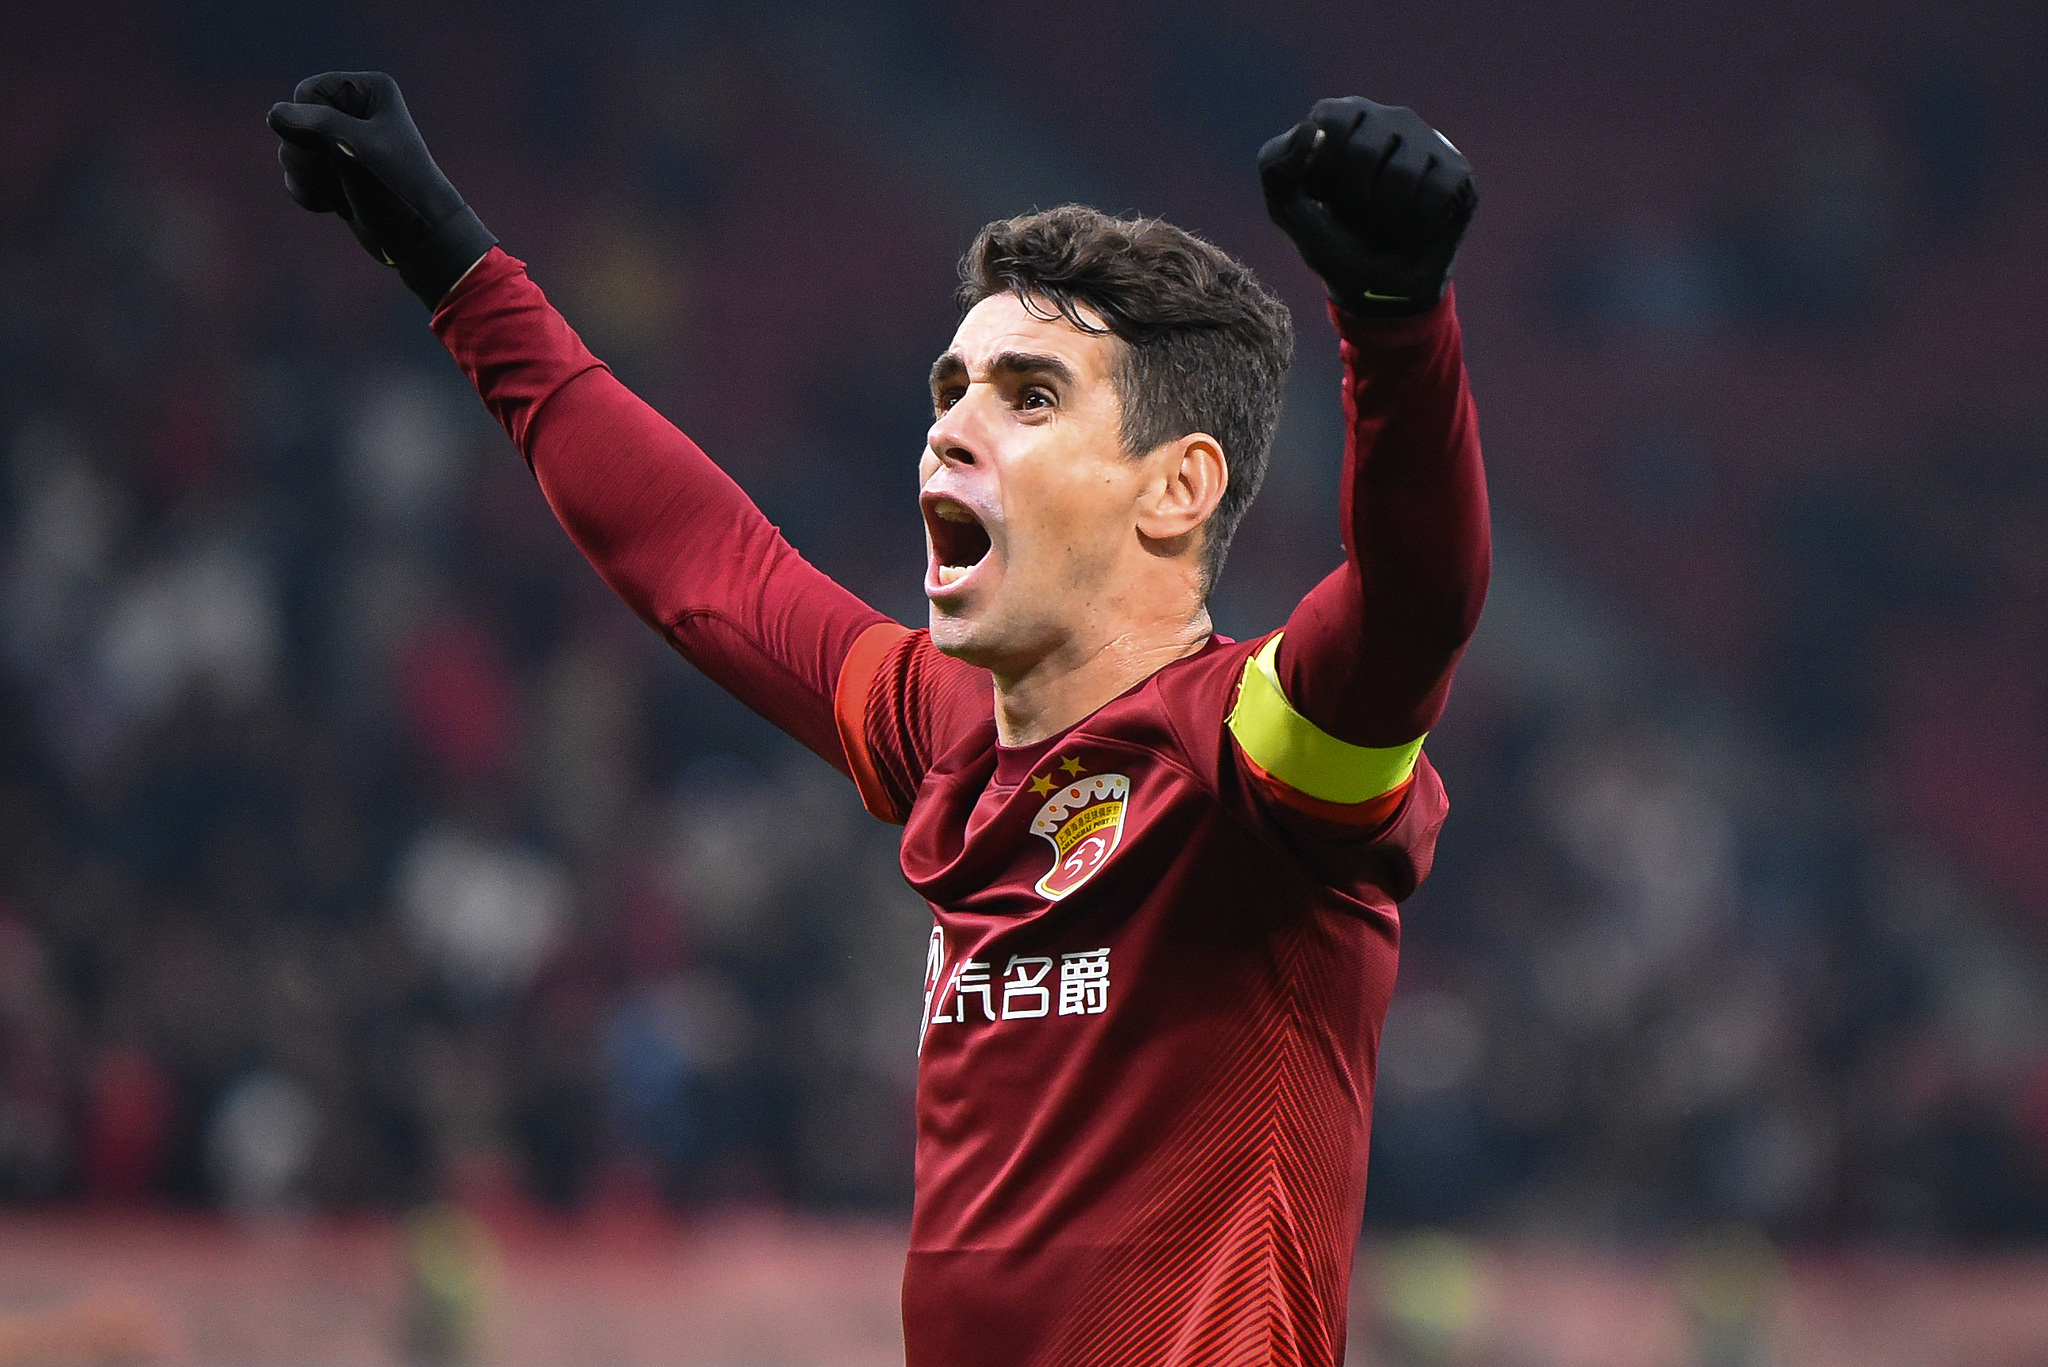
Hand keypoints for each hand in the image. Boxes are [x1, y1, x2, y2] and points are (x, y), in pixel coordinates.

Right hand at [268, 72, 496, 307]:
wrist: (419, 240)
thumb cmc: (397, 188)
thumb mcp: (356, 149)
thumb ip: (314, 125)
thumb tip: (273, 114)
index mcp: (369, 91)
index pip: (306, 93)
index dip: (312, 125)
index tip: (339, 150)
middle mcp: (355, 111)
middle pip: (293, 121)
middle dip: (308, 154)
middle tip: (338, 174)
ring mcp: (342, 142)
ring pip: (291, 149)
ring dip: (308, 176)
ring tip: (341, 190)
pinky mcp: (335, 171)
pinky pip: (296, 174)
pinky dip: (309, 192)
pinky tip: (334, 204)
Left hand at [1259, 97, 1476, 316]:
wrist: (1377, 287)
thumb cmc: (1331, 239)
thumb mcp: (1287, 209)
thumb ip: (1277, 167)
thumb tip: (1313, 130)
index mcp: (1343, 117)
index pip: (1329, 121)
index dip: (1322, 171)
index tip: (1324, 195)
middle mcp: (1388, 119)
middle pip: (1363, 151)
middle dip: (1352, 200)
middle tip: (1357, 213)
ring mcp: (1428, 142)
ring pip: (1402, 174)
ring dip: (1384, 218)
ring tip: (1384, 222)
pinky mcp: (1458, 172)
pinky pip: (1436, 194)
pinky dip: (1415, 226)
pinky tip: (1411, 229)